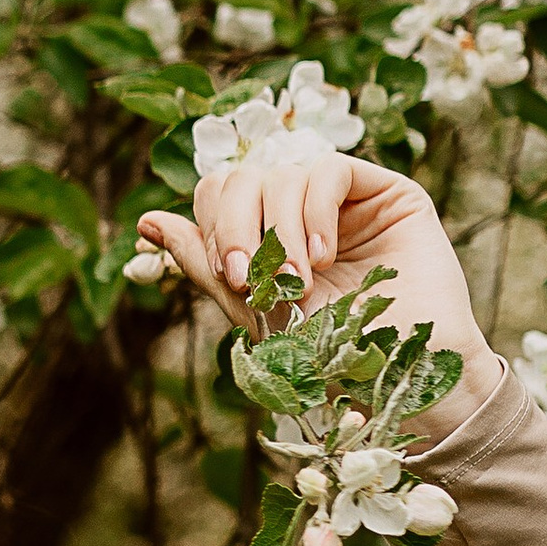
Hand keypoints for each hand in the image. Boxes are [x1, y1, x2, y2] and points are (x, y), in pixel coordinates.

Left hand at [135, 152, 503, 441]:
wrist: (399, 376)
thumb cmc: (331, 356)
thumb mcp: (253, 310)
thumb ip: (204, 263)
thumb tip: (146, 220)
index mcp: (266, 236)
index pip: (218, 195)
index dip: (214, 225)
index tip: (233, 277)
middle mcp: (301, 212)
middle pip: (242, 176)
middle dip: (236, 224)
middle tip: (251, 276)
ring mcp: (344, 201)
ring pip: (282, 173)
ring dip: (281, 231)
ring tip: (301, 280)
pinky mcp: (386, 193)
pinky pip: (329, 169)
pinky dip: (316, 210)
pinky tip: (325, 256)